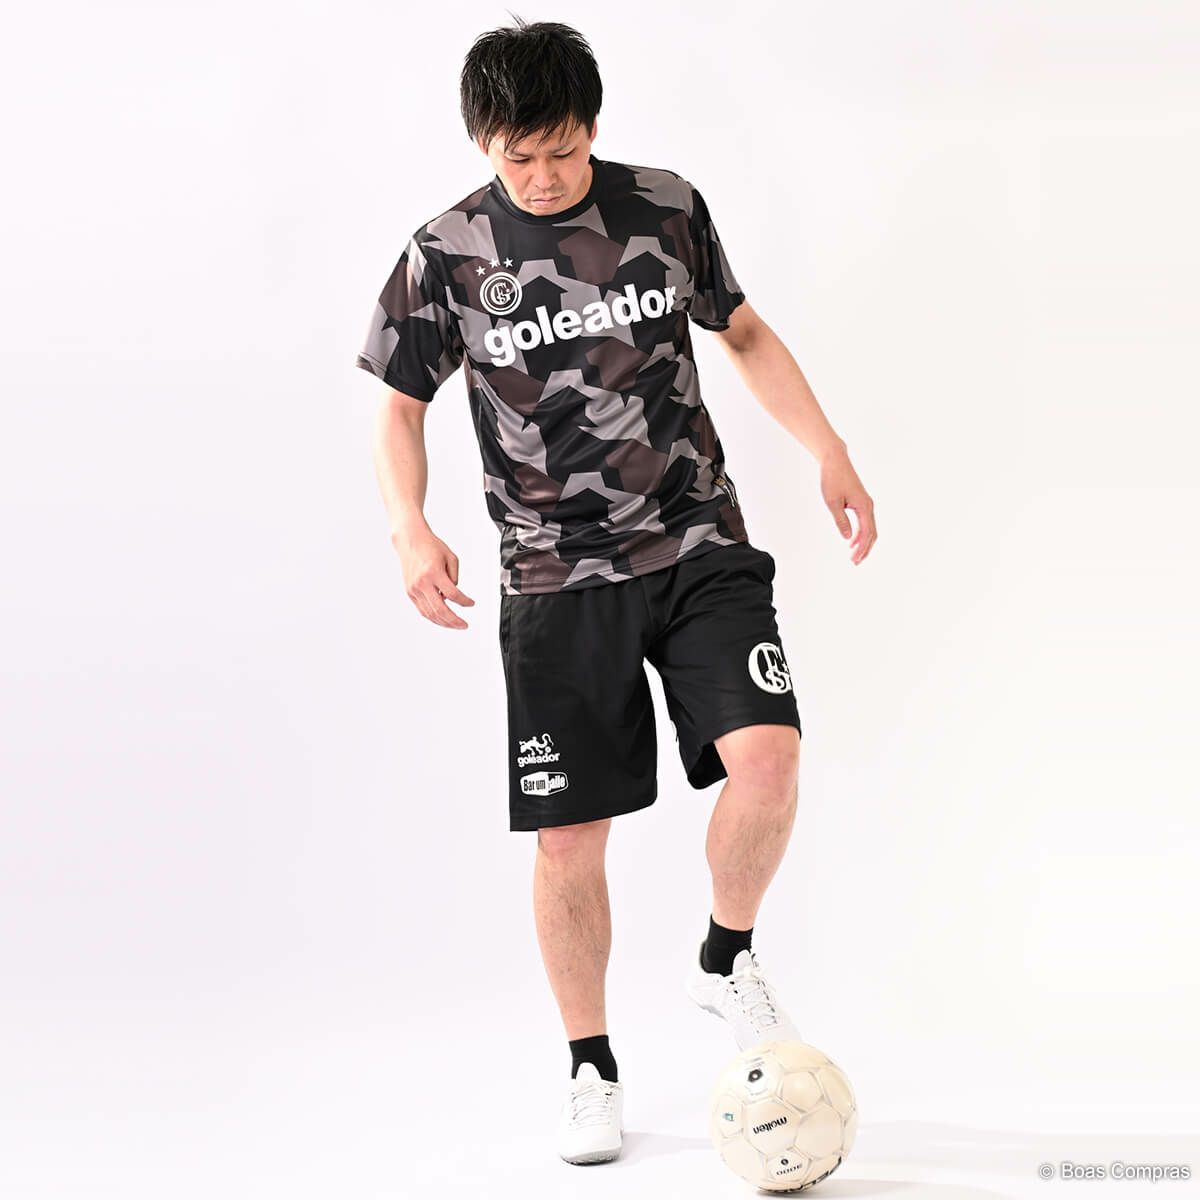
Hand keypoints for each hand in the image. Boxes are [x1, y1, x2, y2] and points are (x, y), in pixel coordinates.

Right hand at [392, 524, 474, 627]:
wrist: (410, 541)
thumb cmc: (429, 546)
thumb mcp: (450, 557)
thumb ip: (455, 577)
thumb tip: (453, 595)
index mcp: (433, 572)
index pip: (452, 594)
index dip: (464, 602)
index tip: (471, 603)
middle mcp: (422, 582)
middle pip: (440, 609)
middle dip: (454, 621)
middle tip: (464, 625)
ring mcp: (414, 589)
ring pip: (430, 613)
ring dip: (444, 622)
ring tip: (454, 625)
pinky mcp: (410, 592)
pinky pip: (422, 610)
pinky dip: (433, 617)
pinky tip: (441, 620)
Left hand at [820, 448, 876, 564]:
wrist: (835, 461)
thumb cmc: (832, 479)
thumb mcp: (833, 502)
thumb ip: (841, 521)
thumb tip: (848, 538)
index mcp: (864, 506)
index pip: (867, 533)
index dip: (861, 548)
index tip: (853, 560)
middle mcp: (868, 506)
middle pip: (872, 533)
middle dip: (864, 549)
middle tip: (855, 563)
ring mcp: (866, 504)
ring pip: (869, 528)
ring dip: (863, 543)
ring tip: (854, 556)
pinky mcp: (861, 502)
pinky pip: (865, 522)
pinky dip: (861, 533)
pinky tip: (852, 541)